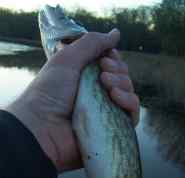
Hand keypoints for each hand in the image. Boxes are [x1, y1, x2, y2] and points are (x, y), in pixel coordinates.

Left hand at [6, 29, 139, 172]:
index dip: (114, 59)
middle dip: (118, 70)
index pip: (112, 66)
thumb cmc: (50, 91)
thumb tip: (116, 33)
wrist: (42, 126)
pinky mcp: (112, 128)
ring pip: (130, 94)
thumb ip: (92, 43)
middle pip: (123, 78)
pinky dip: (130, 102)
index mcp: (87, 78)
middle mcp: (98, 95)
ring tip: (106, 84)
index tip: (105, 58)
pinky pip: (132, 114)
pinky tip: (116, 96)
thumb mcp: (68, 59)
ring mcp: (106, 112)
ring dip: (123, 84)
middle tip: (103, 72)